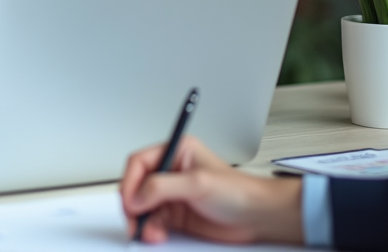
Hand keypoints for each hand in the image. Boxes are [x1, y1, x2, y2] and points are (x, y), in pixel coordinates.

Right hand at [120, 136, 303, 244]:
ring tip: (149, 232)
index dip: (130, 182)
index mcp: (176, 152)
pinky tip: (158, 235)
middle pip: (137, 185)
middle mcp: (171, 171)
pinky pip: (153, 221)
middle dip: (133, 205)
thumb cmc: (238, 191)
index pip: (139, 163)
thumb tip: (135, 197)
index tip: (130, 202)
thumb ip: (162, 187)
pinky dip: (151, 230)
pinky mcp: (176, 214)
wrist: (258, 217)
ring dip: (142, 221)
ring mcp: (172, 194)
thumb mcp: (198, 184)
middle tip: (134, 221)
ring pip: (142, 207)